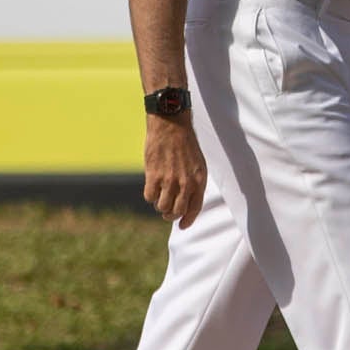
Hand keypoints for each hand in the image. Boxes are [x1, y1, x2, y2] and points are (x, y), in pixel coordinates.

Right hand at [142, 114, 208, 228]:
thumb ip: (194, 183)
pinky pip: (149, 197)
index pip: (194, 209)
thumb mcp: (198, 164)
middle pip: (176, 212)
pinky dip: (150, 195)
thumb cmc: (185, 144)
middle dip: (170, 215)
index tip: (182, 225)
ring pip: (162, 206)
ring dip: (160, 205)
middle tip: (166, 211)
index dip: (187, 220)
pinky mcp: (153, 175)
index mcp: (199, 180)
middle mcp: (185, 183)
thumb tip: (186, 201)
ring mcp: (169, 180)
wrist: (171, 124)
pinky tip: (152, 186)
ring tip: (159, 196)